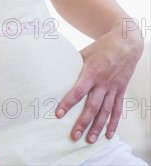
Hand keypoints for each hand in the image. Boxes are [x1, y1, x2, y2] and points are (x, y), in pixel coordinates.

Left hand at [55, 22, 143, 143]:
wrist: (126, 43)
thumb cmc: (102, 46)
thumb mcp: (85, 52)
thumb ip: (74, 63)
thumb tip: (58, 70)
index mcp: (92, 72)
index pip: (78, 91)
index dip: (68, 103)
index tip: (59, 114)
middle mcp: (103, 83)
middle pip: (92, 106)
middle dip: (83, 122)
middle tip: (74, 136)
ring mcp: (113, 88)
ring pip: (105, 112)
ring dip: (98, 127)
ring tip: (90, 140)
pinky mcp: (121, 91)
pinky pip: (118, 110)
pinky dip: (114, 123)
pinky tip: (109, 135)